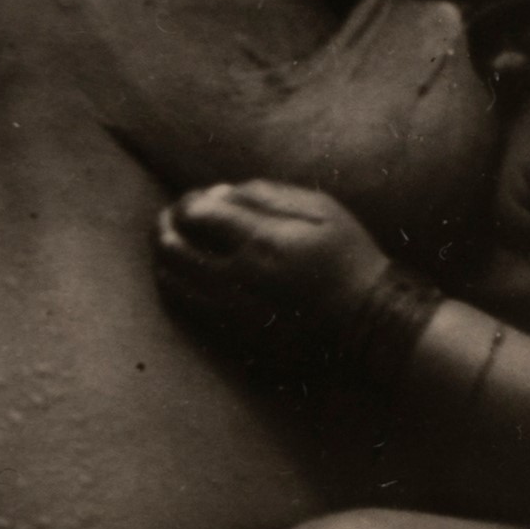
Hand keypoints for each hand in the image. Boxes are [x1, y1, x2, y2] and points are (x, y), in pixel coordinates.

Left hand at [154, 180, 395, 361]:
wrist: (366, 323)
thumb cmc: (347, 258)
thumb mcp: (322, 210)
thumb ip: (267, 195)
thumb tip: (217, 192)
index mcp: (263, 242)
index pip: (197, 213)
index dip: (188, 201)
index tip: (197, 199)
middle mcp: (238, 279)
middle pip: (171, 246)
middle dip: (164, 225)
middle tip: (170, 217)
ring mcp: (230, 312)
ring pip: (170, 279)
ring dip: (163, 256)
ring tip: (169, 242)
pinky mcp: (229, 336)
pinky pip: (181, 308)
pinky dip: (171, 286)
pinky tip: (177, 274)